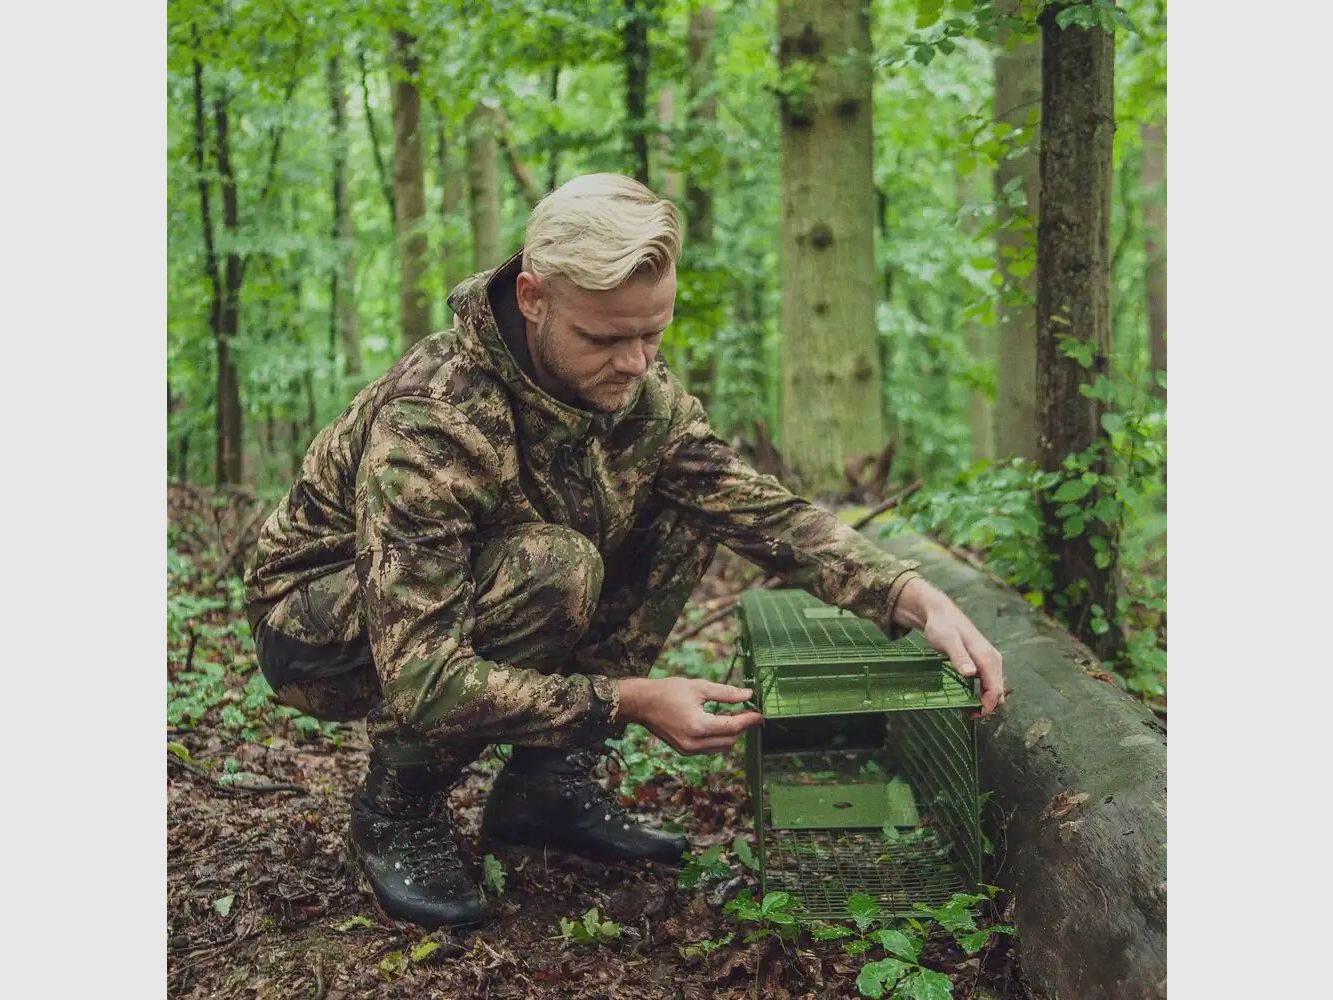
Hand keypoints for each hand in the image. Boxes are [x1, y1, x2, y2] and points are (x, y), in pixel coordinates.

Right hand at [616, 677, 763, 753]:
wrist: (642, 704)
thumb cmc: (667, 692)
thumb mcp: (699, 687)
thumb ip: (726, 693)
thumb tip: (747, 695)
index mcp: (698, 726)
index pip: (733, 727)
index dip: (749, 719)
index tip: (760, 713)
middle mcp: (694, 743)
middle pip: (730, 740)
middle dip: (742, 726)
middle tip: (748, 710)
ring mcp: (688, 750)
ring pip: (721, 746)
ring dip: (731, 733)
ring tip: (733, 714)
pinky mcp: (684, 750)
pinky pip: (710, 748)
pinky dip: (719, 737)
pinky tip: (719, 722)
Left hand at [896, 578, 1005, 717]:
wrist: (940, 613)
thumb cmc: (942, 627)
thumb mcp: (948, 641)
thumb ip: (960, 657)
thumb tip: (971, 674)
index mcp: (987, 657)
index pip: (996, 689)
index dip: (987, 705)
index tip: (973, 715)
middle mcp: (993, 659)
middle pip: (999, 691)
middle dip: (988, 706)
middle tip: (969, 715)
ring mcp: (990, 660)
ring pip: (995, 687)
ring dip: (986, 701)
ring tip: (968, 709)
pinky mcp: (983, 661)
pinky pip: (989, 682)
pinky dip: (983, 693)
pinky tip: (969, 696)